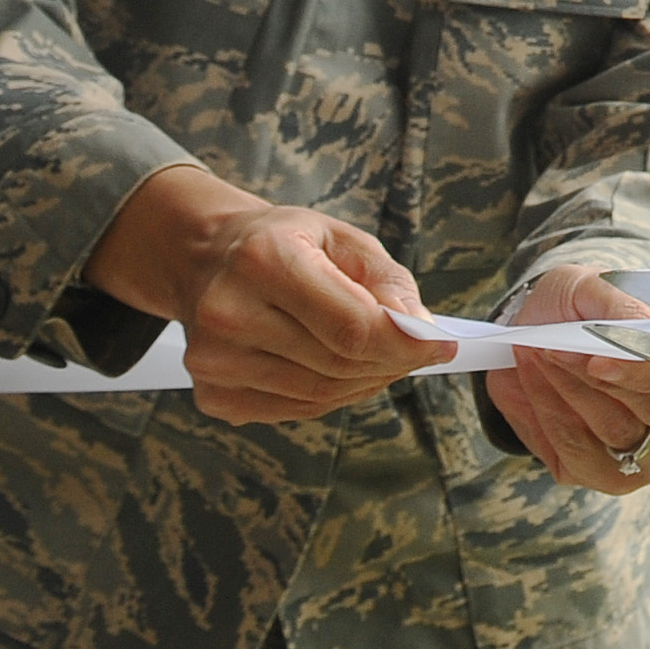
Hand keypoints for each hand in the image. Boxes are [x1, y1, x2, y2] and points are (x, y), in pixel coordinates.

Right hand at [87, 165, 436, 424]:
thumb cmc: (284, 243)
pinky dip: (331, 396)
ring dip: (365, 382)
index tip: (441, 345)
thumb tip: (421, 332)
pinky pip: (294, 410)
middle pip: (338, 364)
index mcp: (264, 260)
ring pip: (319, 394)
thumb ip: (388, 282)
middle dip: (391, 362)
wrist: (208, 258)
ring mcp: (215, 361)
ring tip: (381, 358)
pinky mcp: (213, 394)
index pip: (351, 326)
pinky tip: (340, 370)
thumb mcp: (343, 238)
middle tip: (417, 351)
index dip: (405, 344)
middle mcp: (229, 313)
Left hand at [486, 264, 649, 493]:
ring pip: (614, 433)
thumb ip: (621, 302)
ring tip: (535, 353)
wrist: (554, 332)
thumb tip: (639, 325)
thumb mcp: (600, 286)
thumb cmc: (594, 308)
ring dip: (568, 392)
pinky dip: (547, 413)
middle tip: (553, 348)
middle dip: (599, 381)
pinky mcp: (610, 476)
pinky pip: (577, 453)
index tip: (599, 358)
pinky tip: (530, 380)